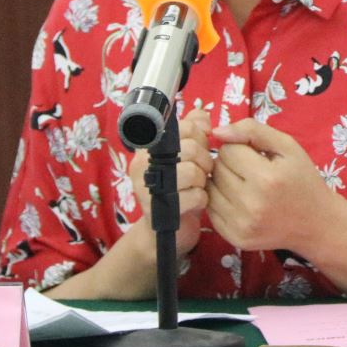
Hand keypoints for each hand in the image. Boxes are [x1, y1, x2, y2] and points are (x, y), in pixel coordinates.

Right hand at [127, 105, 213, 255]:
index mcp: (148, 147)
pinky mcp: (159, 210)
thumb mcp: (185, 155)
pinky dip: (202, 199)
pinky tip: (195, 202)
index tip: (200, 149)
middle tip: (203, 171)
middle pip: (189, 148)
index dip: (200, 137)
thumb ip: (193, 130)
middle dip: (205, 160)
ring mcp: (147, 188)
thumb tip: (204, 118)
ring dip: (203, 180)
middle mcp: (142, 164)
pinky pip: (195, 196)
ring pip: (192, 171)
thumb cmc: (179, 187)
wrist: (167, 228)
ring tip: (198, 186)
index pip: (183, 126)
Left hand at [206, 118, 345, 253]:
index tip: (255, 155)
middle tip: (250, 170)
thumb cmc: (302, 179)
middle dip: (230, 164)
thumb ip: (252, 130)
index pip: (227, 151)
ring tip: (244, 184)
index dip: (239, 148)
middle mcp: (251, 204)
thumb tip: (217, 131)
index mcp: (266, 178)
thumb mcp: (287, 146)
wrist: (316, 223)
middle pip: (217, 170)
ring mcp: (242, 225)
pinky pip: (211, 210)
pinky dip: (221, 201)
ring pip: (209, 189)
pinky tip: (240, 200)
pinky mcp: (236, 238)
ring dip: (222, 182)